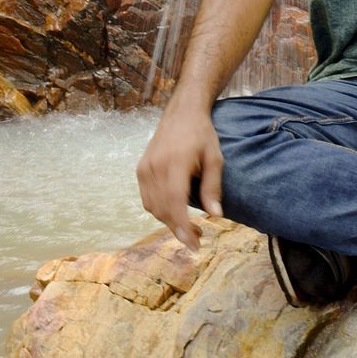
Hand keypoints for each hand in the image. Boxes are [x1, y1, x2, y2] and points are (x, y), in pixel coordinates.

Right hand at [136, 99, 223, 251]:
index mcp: (175, 162)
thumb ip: (213, 187)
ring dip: (169, 222)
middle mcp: (155, 167)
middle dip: (179, 229)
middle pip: (163, 209)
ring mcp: (145, 168)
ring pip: (153, 207)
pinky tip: (175, 211)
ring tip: (190, 227)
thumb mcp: (215, 157)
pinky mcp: (140, 169)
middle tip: (198, 239)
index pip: (175, 202)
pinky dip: (160, 210)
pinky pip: (147, 199)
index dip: (183, 227)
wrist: (181, 112)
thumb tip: (216, 216)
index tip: (194, 244)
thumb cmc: (202, 134)